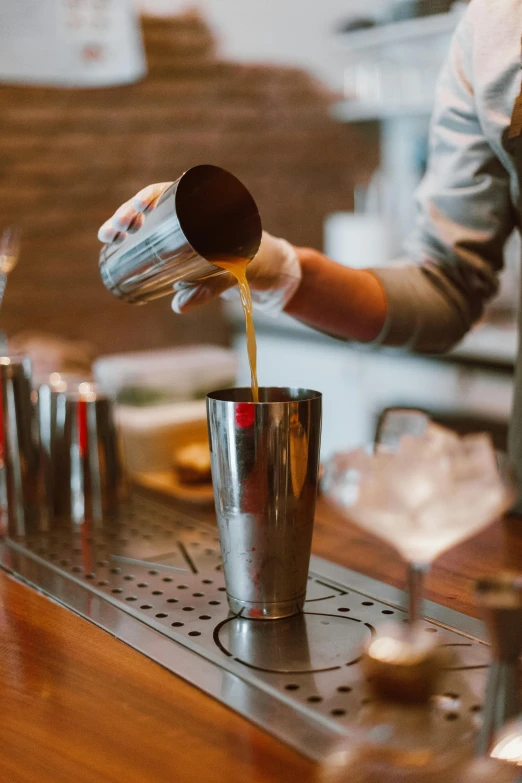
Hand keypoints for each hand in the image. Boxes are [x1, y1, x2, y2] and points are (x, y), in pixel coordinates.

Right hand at [98, 183, 301, 315]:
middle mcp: (195, 214)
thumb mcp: (236, 273)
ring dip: (126, 227)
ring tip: (107, 238)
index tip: (135, 211)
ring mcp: (187, 230)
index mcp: (210, 208)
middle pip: (154, 206)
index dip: (148, 199)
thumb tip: (179, 306)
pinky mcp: (184, 248)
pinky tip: (117, 246)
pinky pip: (157, 239)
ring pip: (151, 222)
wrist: (270, 270)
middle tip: (111, 231)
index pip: (172, 194)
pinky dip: (137, 242)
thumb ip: (211, 287)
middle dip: (128, 214)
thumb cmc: (256, 264)